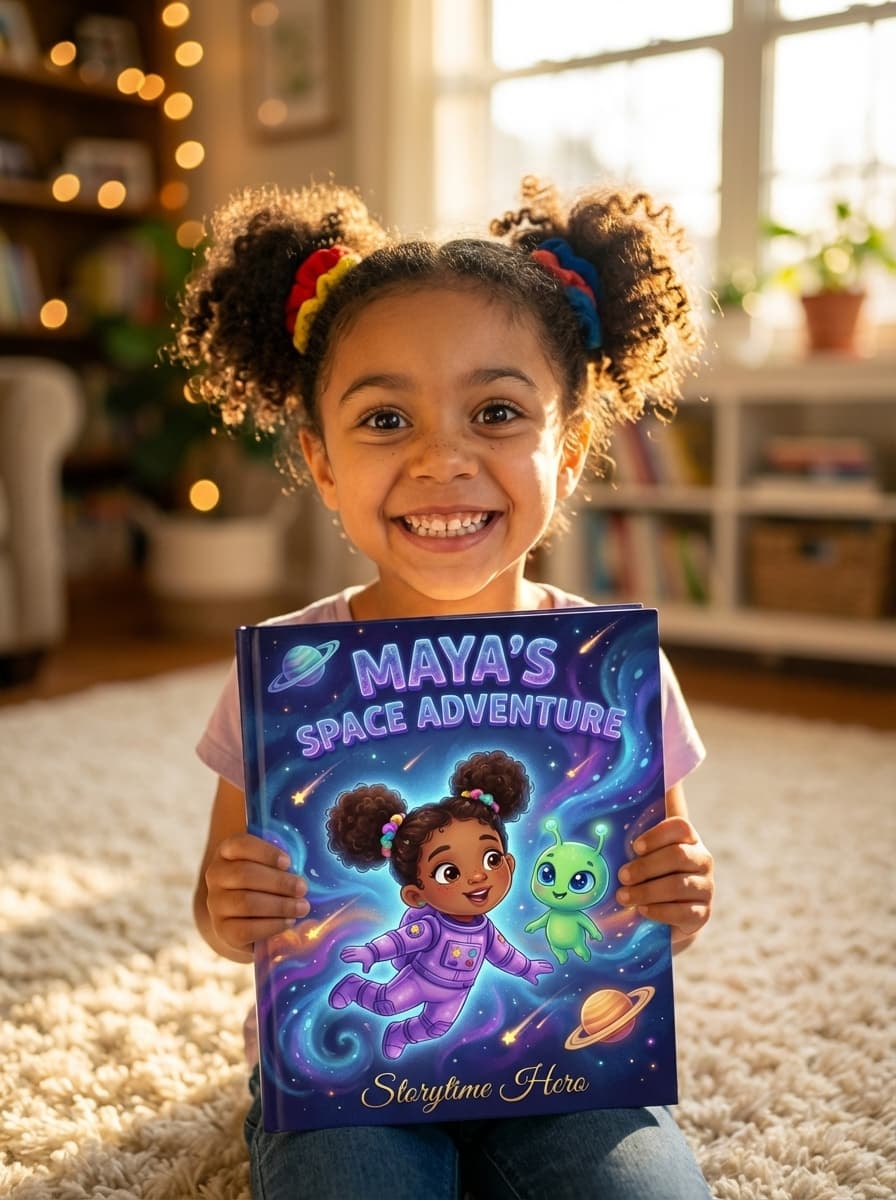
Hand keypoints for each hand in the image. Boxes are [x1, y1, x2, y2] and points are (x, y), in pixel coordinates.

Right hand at [204, 833, 308, 953]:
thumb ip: (280, 862)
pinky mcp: (222, 930)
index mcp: (226, 852)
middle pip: (245, 875)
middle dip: (279, 882)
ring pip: (246, 902)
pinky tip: (288, 922)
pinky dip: (271, 926)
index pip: (240, 844)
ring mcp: (215, 904)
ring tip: (302, 907)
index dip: (265, 852)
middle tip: (303, 888)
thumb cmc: (265, 884)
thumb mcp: (269, 866)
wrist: (245, 919)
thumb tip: (305, 868)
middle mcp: (215, 875)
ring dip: (279, 905)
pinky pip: (246, 929)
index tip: (288, 862)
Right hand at [340, 944, 375, 971]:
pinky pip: (351, 948)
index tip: (343, 959)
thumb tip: (365, 973)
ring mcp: (357, 950)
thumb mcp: (368, 964)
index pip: (351, 958)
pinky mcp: (357, 948)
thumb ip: (366, 969)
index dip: (347, 958)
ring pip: (349, 950)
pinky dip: (347, 949)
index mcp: (358, 957)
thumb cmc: (370, 958)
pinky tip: (344, 950)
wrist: (373, 951)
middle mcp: (357, 953)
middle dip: (345, 955)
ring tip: (341, 954)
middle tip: (340, 957)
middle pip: (349, 954)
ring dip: (345, 952)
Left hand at [522, 958, 553, 984]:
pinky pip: (539, 961)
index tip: (552, 970)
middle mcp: (538, 965)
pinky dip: (542, 961)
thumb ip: (534, 981)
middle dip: (549, 966)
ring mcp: (536, 963)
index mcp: (539, 970)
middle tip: (552, 967)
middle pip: (545, 965)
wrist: (522, 965)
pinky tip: (541, 961)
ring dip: (546, 963)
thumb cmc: (527, 972)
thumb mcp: (531, 978)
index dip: (549, 970)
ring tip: (548, 963)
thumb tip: (536, 983)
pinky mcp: (533, 961)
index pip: (546, 969)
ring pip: (542, 963)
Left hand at [615, 817, 712, 951]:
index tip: (635, 846)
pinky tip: (642, 910)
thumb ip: (640, 828)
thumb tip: (640, 785)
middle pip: (677, 856)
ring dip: (646, 891)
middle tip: (622, 876)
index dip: (657, 834)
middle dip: (645, 867)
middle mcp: (702, 860)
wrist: (665, 917)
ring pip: (678, 885)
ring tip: (623, 897)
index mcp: (688, 839)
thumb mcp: (644, 853)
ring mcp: (706, 887)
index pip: (680, 826)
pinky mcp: (703, 914)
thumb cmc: (650, 876)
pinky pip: (683, 912)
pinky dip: (659, 911)